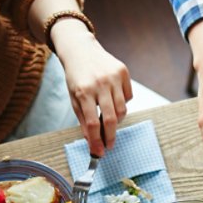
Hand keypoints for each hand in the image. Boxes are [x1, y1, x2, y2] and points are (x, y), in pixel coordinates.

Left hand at [52, 21, 132, 155]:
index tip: (99, 152)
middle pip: (110, 119)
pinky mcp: (123, 72)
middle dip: (110, 136)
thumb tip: (93, 142)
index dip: (97, 141)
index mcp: (83, 91)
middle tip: (109, 145)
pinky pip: (128, 96)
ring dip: (117, 119)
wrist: (80, 49)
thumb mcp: (74, 98)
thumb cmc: (76, 76)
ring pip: (122, 109)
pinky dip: (122, 102)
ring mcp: (113, 77)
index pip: (92, 123)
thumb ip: (83, 120)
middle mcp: (100, 83)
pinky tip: (112, 96)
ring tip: (109, 118)